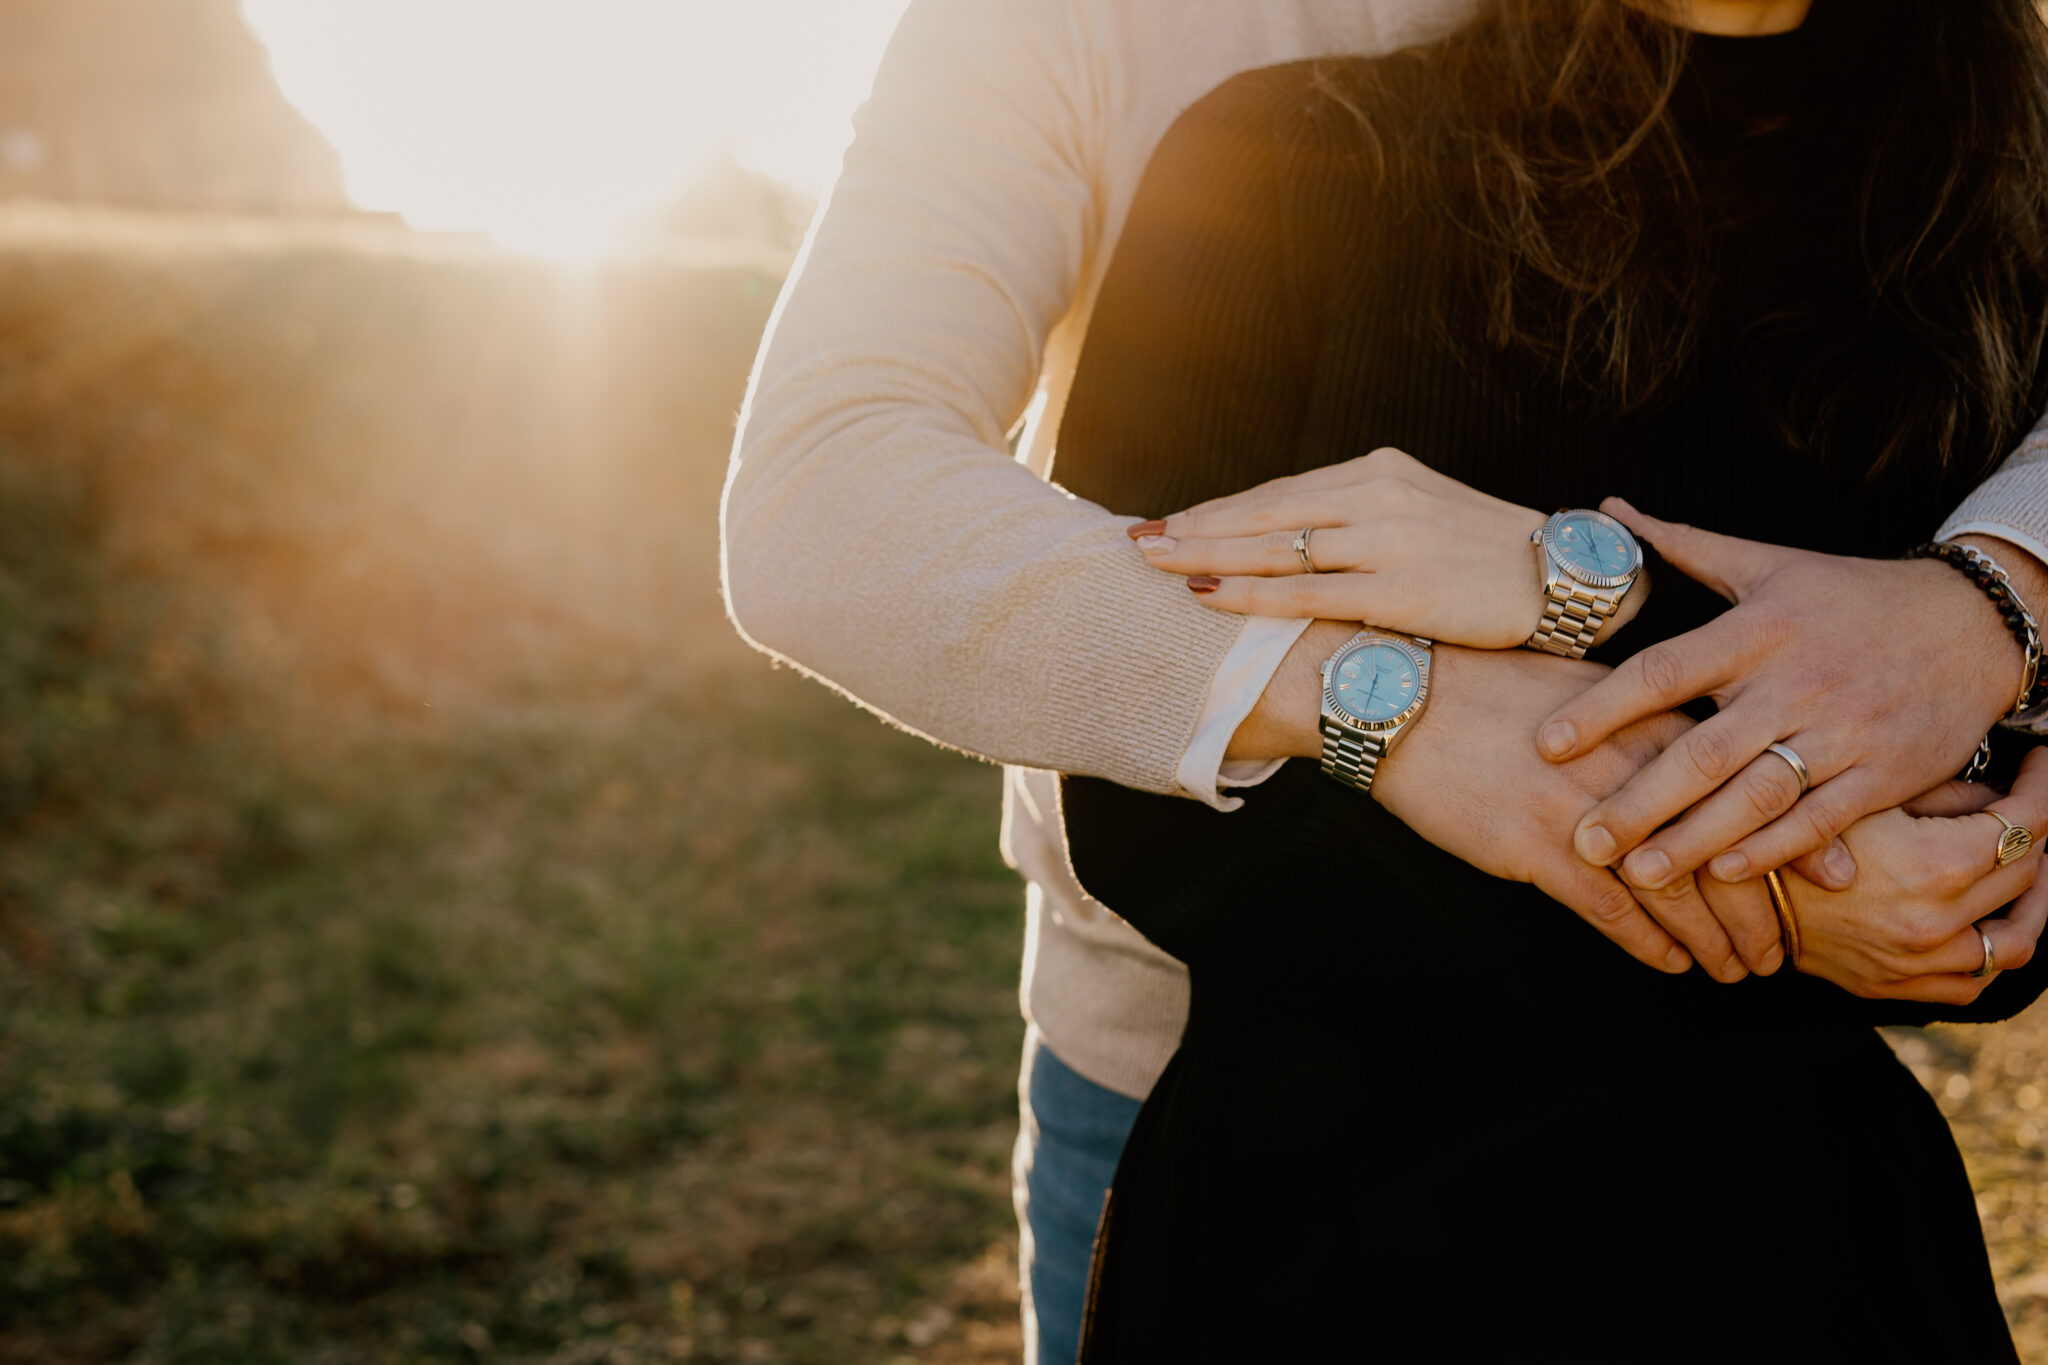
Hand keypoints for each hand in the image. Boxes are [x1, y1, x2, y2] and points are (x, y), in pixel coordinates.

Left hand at [1127, 448, 1577, 647]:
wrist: (1565, 577)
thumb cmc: (1488, 554)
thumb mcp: (1422, 512)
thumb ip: (1363, 517)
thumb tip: (1299, 540)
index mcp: (1379, 472)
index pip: (1281, 493)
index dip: (1220, 510)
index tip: (1171, 521)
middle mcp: (1376, 496)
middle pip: (1265, 513)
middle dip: (1195, 527)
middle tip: (1138, 539)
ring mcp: (1386, 540)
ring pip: (1275, 548)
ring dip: (1208, 557)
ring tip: (1156, 563)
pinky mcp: (1397, 588)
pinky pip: (1306, 592)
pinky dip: (1251, 594)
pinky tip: (1209, 596)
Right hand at [1372, 645, 1766, 976]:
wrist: (1405, 698)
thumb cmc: (1489, 687)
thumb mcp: (1583, 686)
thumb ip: (1643, 719)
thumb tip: (1691, 748)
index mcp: (1649, 721)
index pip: (1745, 787)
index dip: (1792, 840)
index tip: (1831, 875)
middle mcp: (1630, 768)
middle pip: (1722, 850)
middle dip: (1761, 909)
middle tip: (1786, 947)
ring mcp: (1584, 812)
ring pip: (1674, 892)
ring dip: (1712, 940)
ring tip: (1738, 970)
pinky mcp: (1535, 849)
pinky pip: (1610, 911)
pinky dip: (1648, 945)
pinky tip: (1672, 966)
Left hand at [1539, 500, 2029, 904]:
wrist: (1976, 623)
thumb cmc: (1853, 595)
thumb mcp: (1769, 563)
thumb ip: (1684, 544)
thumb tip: (1609, 507)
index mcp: (1757, 631)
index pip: (1664, 671)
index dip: (1602, 710)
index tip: (1546, 747)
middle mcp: (1795, 682)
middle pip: (1703, 750)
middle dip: (1638, 800)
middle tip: (1583, 842)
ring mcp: (1842, 731)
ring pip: (1757, 794)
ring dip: (1695, 839)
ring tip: (1639, 875)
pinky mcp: (1883, 774)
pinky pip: (1820, 818)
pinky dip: (1773, 848)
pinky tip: (1724, 872)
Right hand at [1780, 751, 2047, 1003]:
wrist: (1729, 886)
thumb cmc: (1791, 825)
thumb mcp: (1867, 792)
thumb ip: (1942, 793)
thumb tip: (1991, 797)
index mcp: (1939, 866)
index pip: (2026, 823)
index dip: (2041, 786)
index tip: (2041, 764)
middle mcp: (1937, 922)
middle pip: (2027, 876)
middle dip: (2036, 836)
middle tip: (2026, 811)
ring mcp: (1917, 962)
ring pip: (2014, 943)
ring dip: (2031, 905)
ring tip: (2023, 876)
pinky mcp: (1893, 985)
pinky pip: (1970, 984)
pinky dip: (1988, 957)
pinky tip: (1982, 924)